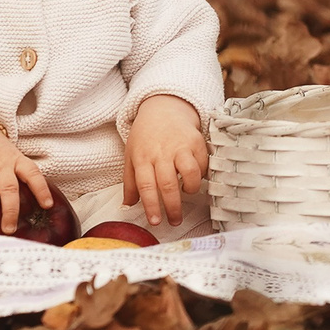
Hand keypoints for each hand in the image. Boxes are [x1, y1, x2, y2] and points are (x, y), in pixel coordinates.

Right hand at [0, 107, 52, 234]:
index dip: (41, 189)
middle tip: (10, 230)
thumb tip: (33, 202)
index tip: (47, 205)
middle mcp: (0, 166)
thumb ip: (18, 173)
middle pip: (7, 189)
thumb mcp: (10, 153)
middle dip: (10, 211)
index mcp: (15, 160)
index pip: (32, 173)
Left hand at [124, 94, 208, 228]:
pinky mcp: (197, 141)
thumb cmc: (145, 137)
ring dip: (190, 188)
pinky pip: (203, 164)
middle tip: (175, 220)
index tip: (156, 221)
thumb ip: (129, 183)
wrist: (164, 108)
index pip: (146, 186)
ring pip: (190, 172)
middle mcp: (161, 152)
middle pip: (168, 184)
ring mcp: (180, 146)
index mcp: (142, 157)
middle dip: (173, 207)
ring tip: (187, 193)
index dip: (151, 206)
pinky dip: (201, 175)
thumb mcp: (131, 156)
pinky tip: (195, 177)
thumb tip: (126, 206)